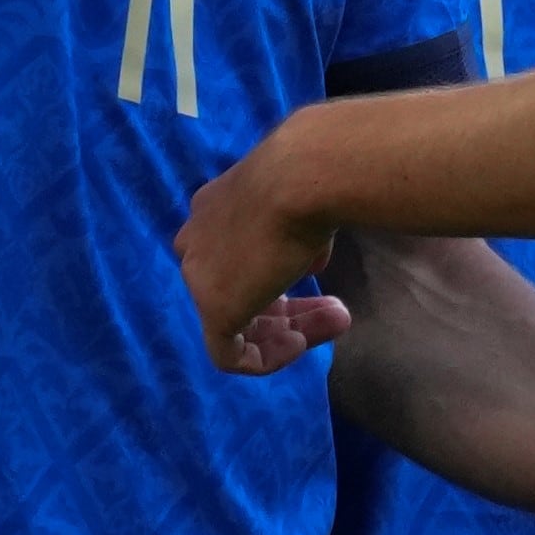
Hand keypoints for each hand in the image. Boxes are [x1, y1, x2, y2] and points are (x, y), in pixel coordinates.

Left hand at [176, 137, 352, 375]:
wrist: (299, 177)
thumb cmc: (307, 180)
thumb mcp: (301, 204)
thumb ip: (296, 239)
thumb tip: (310, 262)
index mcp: (211, 209)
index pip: (236, 252)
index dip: (278, 270)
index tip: (318, 271)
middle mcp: (196, 241)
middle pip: (238, 287)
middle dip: (290, 305)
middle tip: (336, 311)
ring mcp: (199, 276)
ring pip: (238, 320)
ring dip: (290, 329)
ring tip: (337, 322)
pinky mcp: (212, 309)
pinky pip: (229, 353)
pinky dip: (265, 357)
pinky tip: (299, 343)